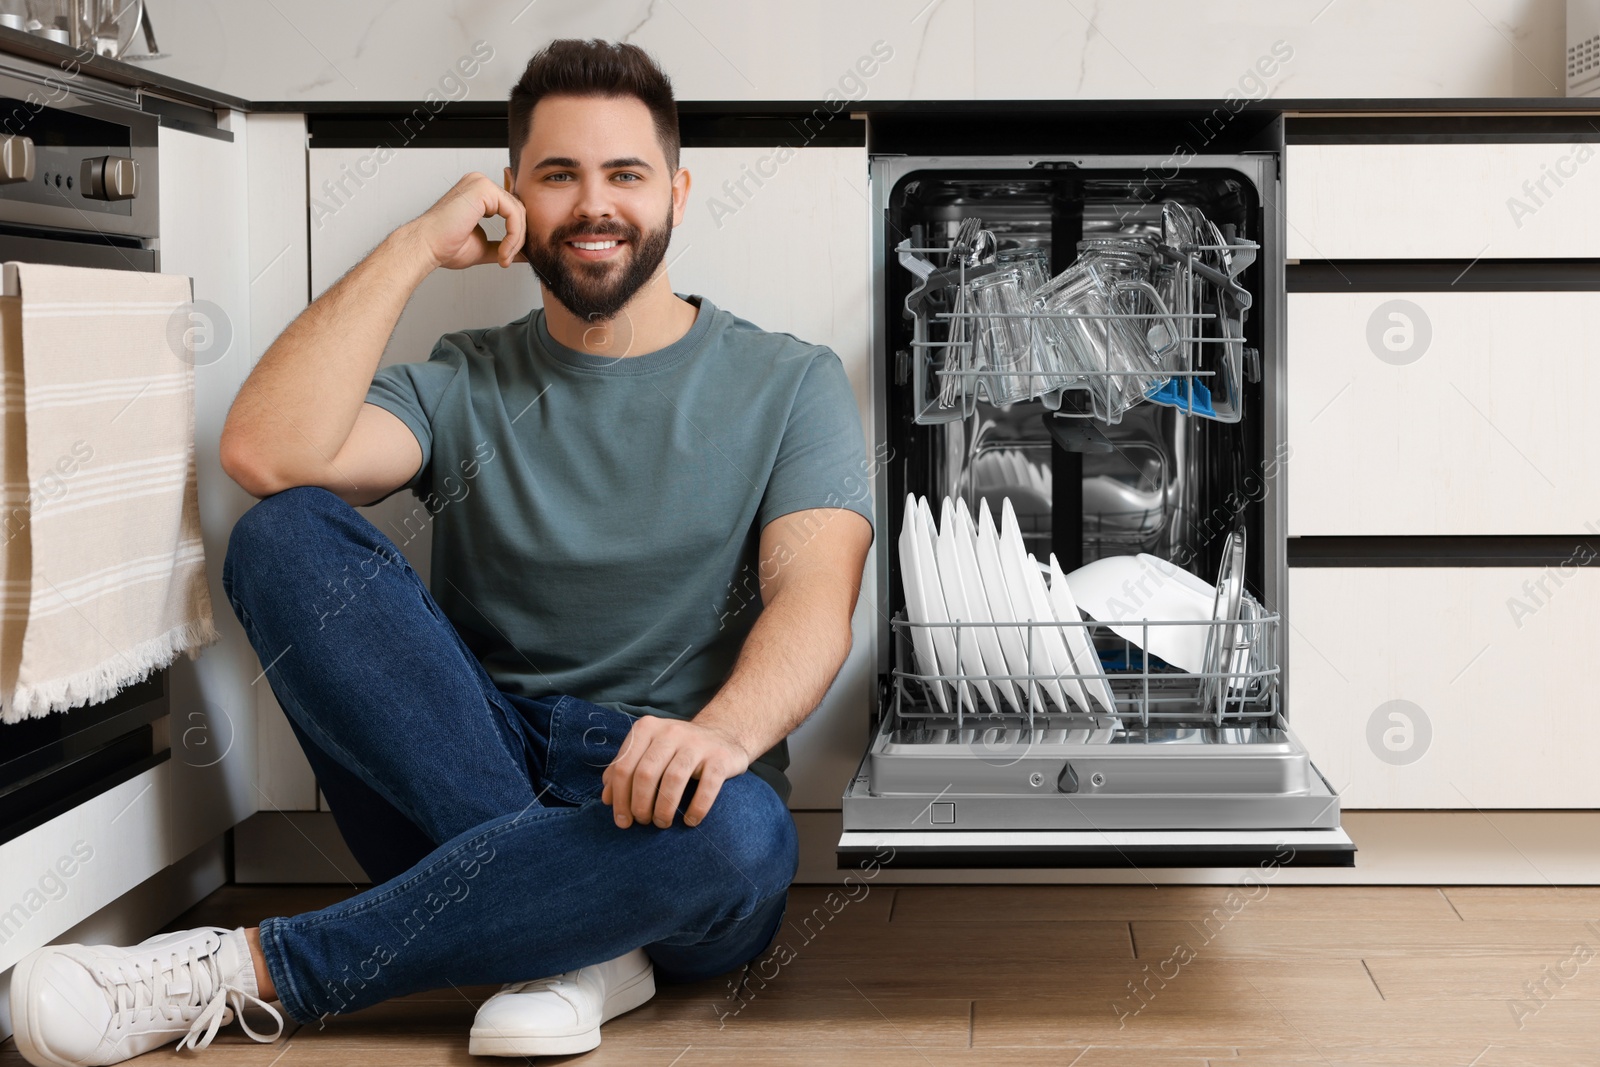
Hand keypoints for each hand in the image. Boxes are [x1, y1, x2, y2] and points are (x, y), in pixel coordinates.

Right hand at [399, 172, 527, 271]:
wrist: (426, 247)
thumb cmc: (444, 246)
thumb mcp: (483, 247)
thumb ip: (504, 245)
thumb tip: (524, 253)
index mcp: (478, 193)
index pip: (511, 208)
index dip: (516, 233)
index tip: (508, 255)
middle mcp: (479, 184)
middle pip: (517, 208)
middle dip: (518, 237)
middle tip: (506, 258)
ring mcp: (480, 183)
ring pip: (517, 211)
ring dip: (515, 239)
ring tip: (503, 257)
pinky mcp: (483, 189)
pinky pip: (513, 212)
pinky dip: (513, 235)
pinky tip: (502, 250)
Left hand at [601, 715, 749, 829]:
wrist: (723, 735)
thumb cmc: (677, 750)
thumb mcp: (648, 753)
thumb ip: (625, 771)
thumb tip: (606, 798)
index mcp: (647, 728)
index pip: (624, 766)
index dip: (620, 798)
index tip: (622, 820)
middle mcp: (671, 731)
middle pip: (646, 773)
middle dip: (640, 805)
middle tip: (643, 822)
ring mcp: (697, 743)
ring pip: (673, 779)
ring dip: (664, 809)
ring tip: (662, 823)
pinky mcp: (720, 758)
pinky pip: (707, 787)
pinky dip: (696, 809)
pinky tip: (690, 821)